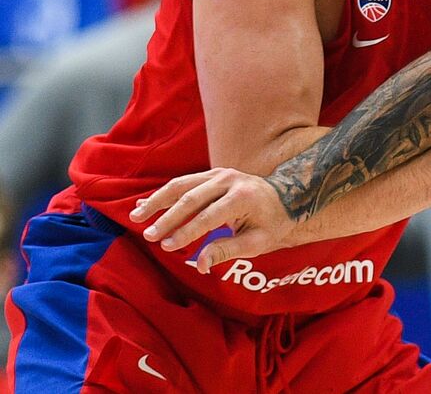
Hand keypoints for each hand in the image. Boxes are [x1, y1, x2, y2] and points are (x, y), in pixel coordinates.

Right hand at [129, 168, 291, 272]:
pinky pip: (184, 182)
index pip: (208, 216)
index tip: (167, 246)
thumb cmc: (272, 223)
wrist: (287, 196)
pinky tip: (144, 204)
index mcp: (242, 197)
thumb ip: (228, 250)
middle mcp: (229, 180)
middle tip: (148, 235)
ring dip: (157, 201)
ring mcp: (219, 173)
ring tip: (135, 217)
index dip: (186, 232)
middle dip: (167, 218)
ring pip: (182, 185)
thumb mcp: (257, 242)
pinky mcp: (212, 173)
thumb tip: (200, 265)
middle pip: (190, 198)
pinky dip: (164, 194)